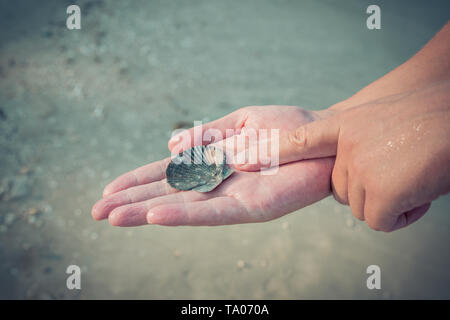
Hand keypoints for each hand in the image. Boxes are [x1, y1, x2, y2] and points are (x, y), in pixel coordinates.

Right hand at [91, 106, 333, 225]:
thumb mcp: (241, 121)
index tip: (108, 189)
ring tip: (113, 218)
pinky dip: (183, 215)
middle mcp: (217, 184)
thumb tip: (169, 144)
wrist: (324, 138)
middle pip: (167, 194)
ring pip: (182, 208)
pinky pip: (213, 213)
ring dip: (146, 212)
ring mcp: (232, 199)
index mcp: (212, 162)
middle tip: (97, 213)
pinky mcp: (251, 208)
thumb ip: (205, 136)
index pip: (167, 173)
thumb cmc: (287, 128)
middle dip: (131, 202)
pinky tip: (155, 217)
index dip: (137, 180)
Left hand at [269, 81, 449, 231]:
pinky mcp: (380, 193)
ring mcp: (361, 169)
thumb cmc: (427, 116)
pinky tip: (420, 190)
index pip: (298, 141)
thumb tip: (348, 169)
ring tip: (413, 174)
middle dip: (369, 189)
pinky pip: (382, 220)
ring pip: (362, 206)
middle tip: (399, 170)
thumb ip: (353, 139)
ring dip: (390, 199)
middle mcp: (346, 146)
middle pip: (342, 190)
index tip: (242, 161)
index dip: (269, 153)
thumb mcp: (378, 120)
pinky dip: (405, 213)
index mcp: (344, 125)